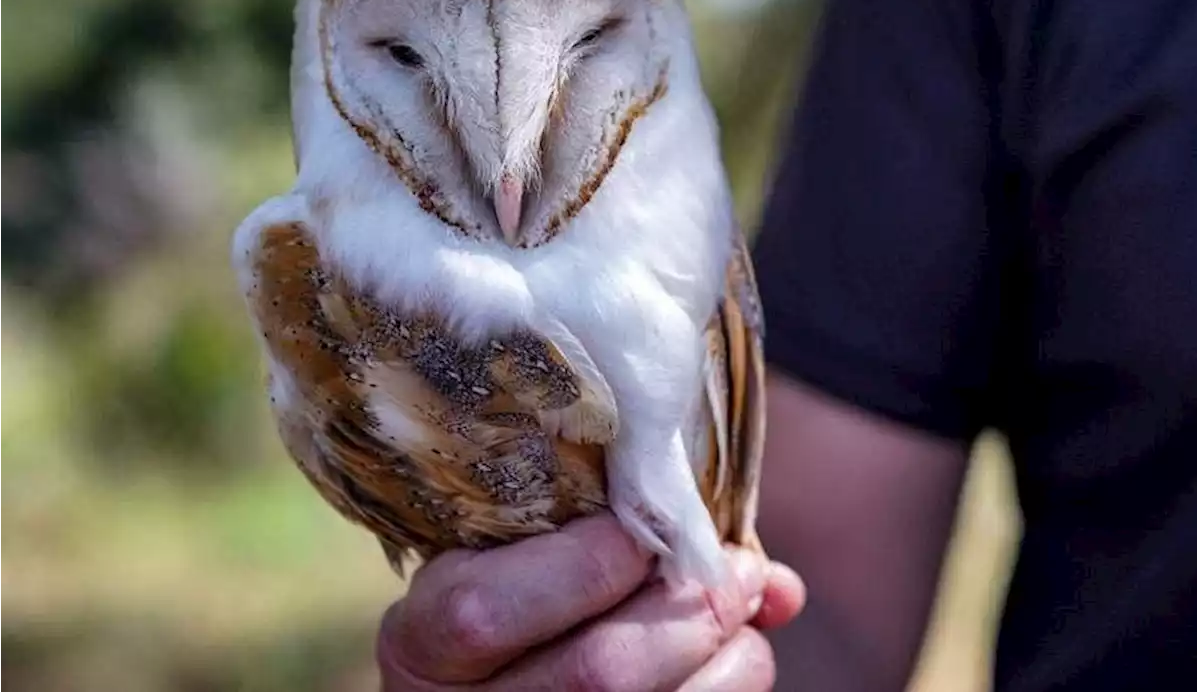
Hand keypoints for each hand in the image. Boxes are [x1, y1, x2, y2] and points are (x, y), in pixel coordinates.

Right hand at [377, 514, 805, 689]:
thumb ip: (608, 540)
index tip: (644, 526)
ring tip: (742, 618)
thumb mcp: (511, 561)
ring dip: (732, 661)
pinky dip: (730, 690)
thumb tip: (768, 577)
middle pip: (599, 673)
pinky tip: (732, 664)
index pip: (489, 611)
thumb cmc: (512, 601)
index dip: (591, 561)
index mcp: (423, 645)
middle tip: (734, 568)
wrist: (484, 688)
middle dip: (693, 607)